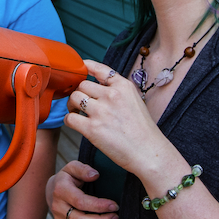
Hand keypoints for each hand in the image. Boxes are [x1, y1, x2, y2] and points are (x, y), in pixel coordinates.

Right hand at [46, 160, 119, 218]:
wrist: (52, 190)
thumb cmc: (68, 178)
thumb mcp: (73, 167)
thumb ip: (83, 169)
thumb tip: (95, 175)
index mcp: (61, 190)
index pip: (81, 202)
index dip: (100, 206)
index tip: (114, 205)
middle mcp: (57, 207)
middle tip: (115, 216)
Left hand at [67, 59, 174, 179]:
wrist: (148, 152)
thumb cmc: (143, 131)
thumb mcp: (135, 101)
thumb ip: (118, 91)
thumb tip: (98, 87)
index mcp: (123, 86)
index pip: (100, 69)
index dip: (86, 67)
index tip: (80, 69)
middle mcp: (112, 95)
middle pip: (82, 84)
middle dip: (78, 92)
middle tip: (79, 102)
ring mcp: (101, 111)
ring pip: (74, 98)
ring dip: (71, 105)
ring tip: (76, 112)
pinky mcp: (92, 129)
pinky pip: (69, 118)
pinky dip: (69, 120)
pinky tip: (76, 124)